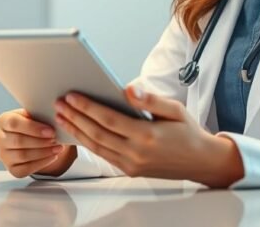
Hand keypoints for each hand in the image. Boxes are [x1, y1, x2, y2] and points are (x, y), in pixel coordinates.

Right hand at [0, 108, 74, 177]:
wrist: (30, 137)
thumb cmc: (32, 123)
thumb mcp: (33, 114)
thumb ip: (38, 114)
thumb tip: (52, 118)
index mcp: (2, 120)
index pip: (13, 123)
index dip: (33, 128)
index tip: (50, 131)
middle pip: (18, 141)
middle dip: (40, 141)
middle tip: (55, 140)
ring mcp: (3, 155)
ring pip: (22, 156)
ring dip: (43, 153)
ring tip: (57, 148)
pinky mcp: (11, 168)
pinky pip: (25, 169)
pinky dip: (41, 163)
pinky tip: (52, 157)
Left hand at [53, 86, 244, 185]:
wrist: (201, 162)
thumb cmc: (188, 132)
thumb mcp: (175, 110)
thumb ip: (150, 100)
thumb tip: (128, 89)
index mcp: (146, 135)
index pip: (108, 119)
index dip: (87, 107)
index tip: (71, 96)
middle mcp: (136, 153)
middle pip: (97, 133)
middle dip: (75, 117)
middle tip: (58, 103)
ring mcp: (131, 164)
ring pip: (96, 146)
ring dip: (76, 130)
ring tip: (61, 116)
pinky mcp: (130, 170)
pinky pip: (103, 155)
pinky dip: (86, 143)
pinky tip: (76, 131)